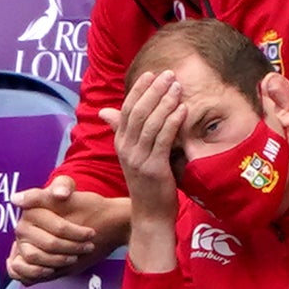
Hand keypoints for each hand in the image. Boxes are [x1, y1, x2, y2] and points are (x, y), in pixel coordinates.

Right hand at [8, 177, 102, 282]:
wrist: (71, 224)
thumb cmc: (70, 205)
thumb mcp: (66, 188)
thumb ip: (63, 185)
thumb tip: (61, 194)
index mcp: (32, 209)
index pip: (57, 225)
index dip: (74, 232)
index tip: (91, 234)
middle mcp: (23, 227)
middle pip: (50, 242)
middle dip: (72, 247)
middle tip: (88, 246)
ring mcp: (20, 244)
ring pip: (35, 257)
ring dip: (59, 260)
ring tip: (75, 257)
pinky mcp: (20, 260)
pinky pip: (20, 270)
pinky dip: (36, 272)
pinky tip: (52, 270)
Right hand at [104, 69, 184, 224]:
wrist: (151, 215)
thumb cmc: (147, 183)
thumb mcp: (133, 155)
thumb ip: (124, 131)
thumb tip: (105, 111)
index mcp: (120, 143)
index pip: (126, 109)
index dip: (138, 90)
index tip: (151, 74)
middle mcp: (126, 149)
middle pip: (138, 112)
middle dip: (154, 90)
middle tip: (169, 74)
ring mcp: (138, 160)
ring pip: (150, 123)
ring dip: (165, 102)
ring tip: (177, 87)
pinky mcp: (154, 169)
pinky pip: (163, 139)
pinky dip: (173, 121)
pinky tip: (183, 109)